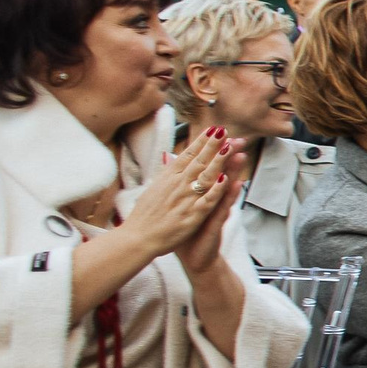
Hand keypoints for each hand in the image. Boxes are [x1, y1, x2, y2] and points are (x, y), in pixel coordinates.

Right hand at [121, 128, 236, 260]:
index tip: (213, 129)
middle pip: (198, 161)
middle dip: (212, 145)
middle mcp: (177, 185)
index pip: (188, 156)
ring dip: (218, 160)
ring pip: (205, 176)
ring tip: (230, 146)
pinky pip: (207, 200)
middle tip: (225, 130)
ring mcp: (185, 199)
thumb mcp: (154, 188)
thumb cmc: (145, 215)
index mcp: (169, 178)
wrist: (137, 238)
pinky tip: (226, 179)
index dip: (202, 142)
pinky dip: (216, 189)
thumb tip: (171, 157)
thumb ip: (167, 173)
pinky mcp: (192, 215)